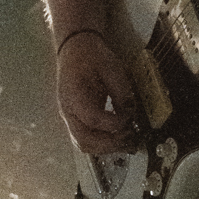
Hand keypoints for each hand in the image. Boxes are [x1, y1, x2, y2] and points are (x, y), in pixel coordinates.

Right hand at [56, 30, 139, 154]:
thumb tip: (130, 112)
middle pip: (84, 139)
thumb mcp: (111, 66)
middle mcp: (68, 110)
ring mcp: (70, 117)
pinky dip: (102, 145)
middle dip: (110, 144)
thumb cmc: (91, 56)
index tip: (129, 120)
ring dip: (106, 148)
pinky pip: (86, 140)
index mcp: (73, 93)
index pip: (92, 118)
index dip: (113, 124)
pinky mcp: (77, 120)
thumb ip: (121, 90)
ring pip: (83, 144)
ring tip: (127, 144)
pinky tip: (118, 141)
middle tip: (130, 139)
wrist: (75, 49)